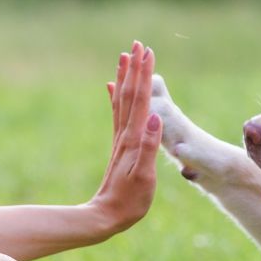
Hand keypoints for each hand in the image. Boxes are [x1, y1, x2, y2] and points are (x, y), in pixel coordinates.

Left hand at [88, 41, 161, 234]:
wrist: (105, 216)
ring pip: (122, 101)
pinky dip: (117, 97)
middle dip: (134, 69)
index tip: (146, 52)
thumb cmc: (129, 201)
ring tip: (125, 57)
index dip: (144, 75)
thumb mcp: (143, 176)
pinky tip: (113, 89)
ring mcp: (121, 139)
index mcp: (133, 139)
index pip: (141, 100)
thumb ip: (149, 147)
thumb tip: (154, 117)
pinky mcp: (119, 147)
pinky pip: (118, 114)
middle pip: (130, 94)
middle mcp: (125, 134)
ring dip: (125, 78)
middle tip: (137, 44)